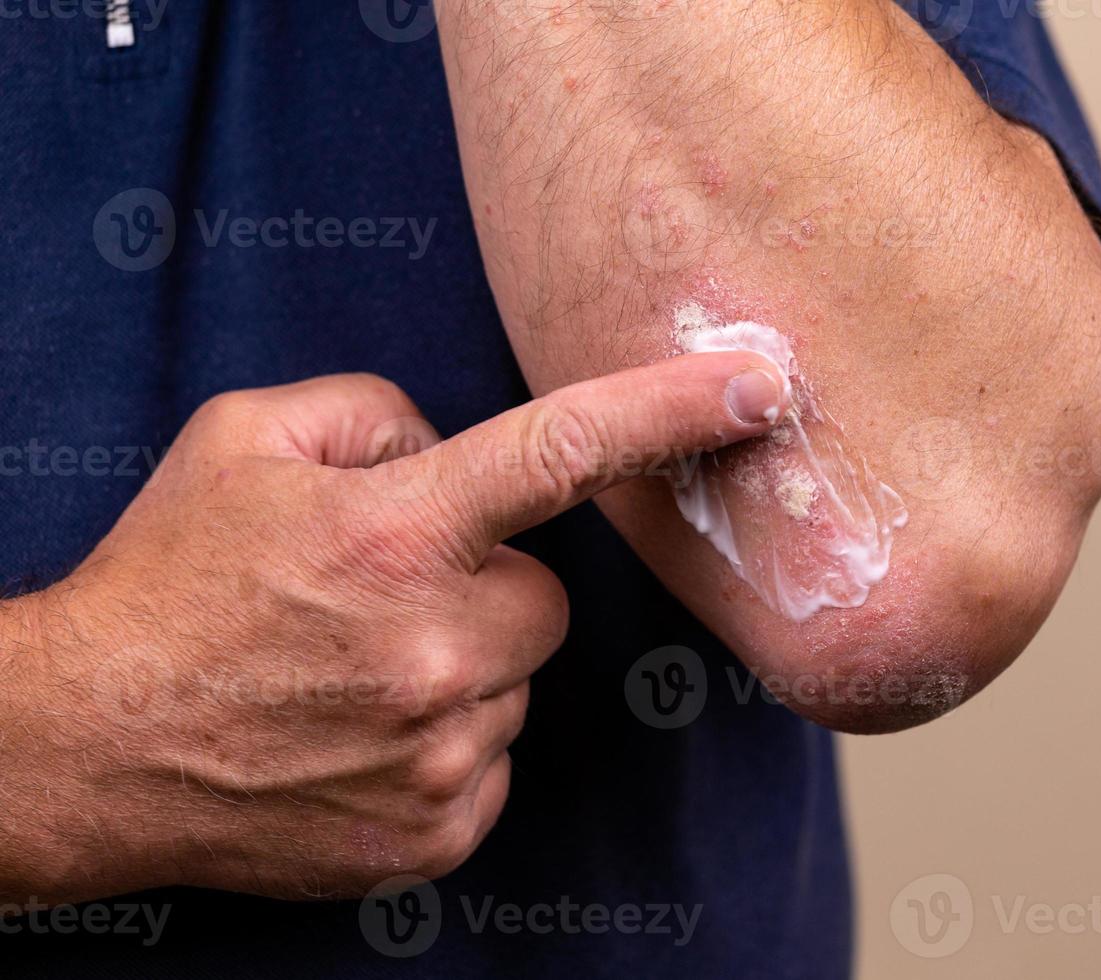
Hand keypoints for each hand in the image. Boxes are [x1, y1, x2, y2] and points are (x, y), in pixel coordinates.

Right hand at [4, 354, 786, 902]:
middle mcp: (433, 646)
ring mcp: (436, 751)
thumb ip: (380, 414)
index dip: (674, 407)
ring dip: (461, 670)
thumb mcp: (246, 440)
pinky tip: (358, 734)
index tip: (763, 382)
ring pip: (516, 685)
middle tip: (393, 598)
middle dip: (492, 589)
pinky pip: (491, 766)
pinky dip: (445, 746)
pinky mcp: (431, 830)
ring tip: (351, 672)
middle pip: (548, 600)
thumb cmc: (165, 582)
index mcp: (396, 532)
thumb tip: (460, 450)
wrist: (81, 744)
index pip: (564, 452)